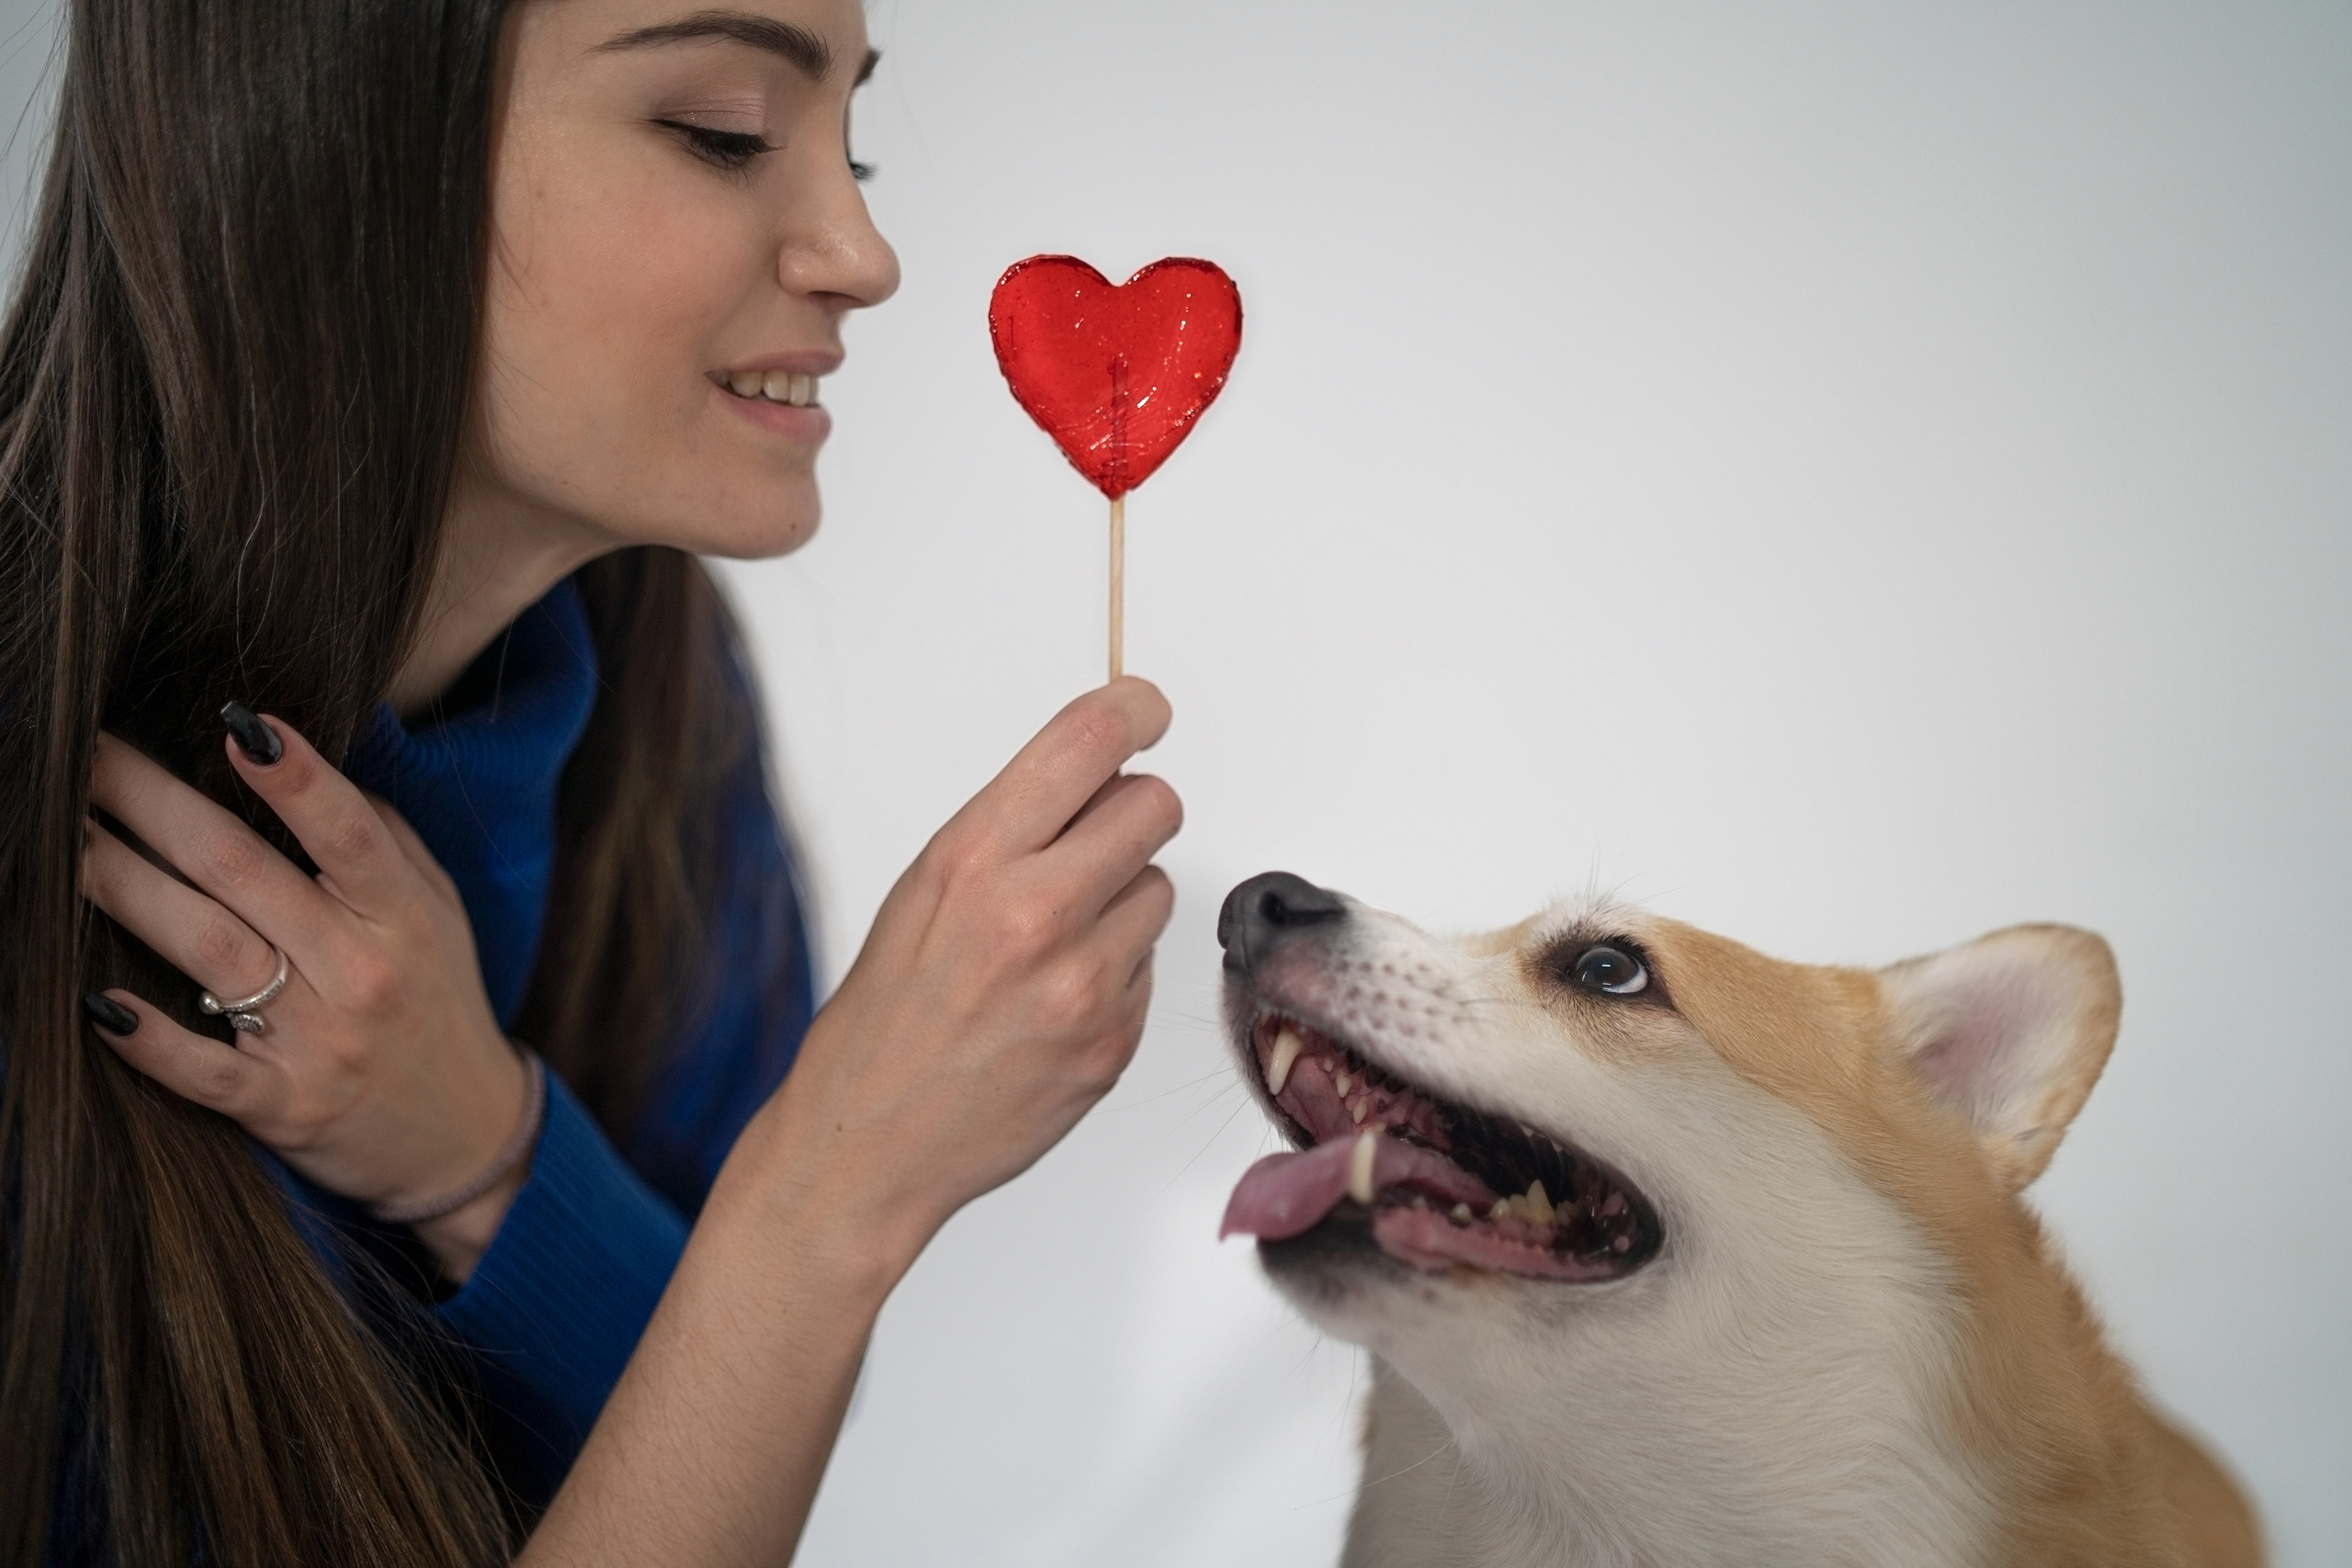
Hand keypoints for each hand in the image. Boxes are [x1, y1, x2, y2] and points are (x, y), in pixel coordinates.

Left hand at [79, 716, 529, 1279]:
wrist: (468, 1136)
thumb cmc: (440, 1003)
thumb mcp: (439, 914)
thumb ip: (382, 840)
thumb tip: (299, 764)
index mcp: (403, 914)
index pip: (351, 833)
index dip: (297, 779)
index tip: (238, 724)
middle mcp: (362, 971)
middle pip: (244, 873)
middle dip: (156, 805)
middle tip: (90, 755)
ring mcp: (321, 1042)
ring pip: (209, 950)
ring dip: (126, 889)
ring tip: (65, 843)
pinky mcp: (284, 1108)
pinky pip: (205, 1072)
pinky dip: (149, 1040)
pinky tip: (94, 1000)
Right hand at [733, 677, 1182, 1266]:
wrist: (870, 1143)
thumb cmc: (886, 1014)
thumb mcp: (922, 891)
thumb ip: (1013, 827)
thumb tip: (1100, 765)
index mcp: (974, 859)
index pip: (1090, 742)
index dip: (1133, 709)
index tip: (1146, 708)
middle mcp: (1035, 913)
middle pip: (1155, 804)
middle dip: (1132, 811)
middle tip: (1092, 843)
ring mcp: (1083, 982)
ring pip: (1158, 886)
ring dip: (1123, 899)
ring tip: (1054, 943)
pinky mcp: (1113, 1040)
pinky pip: (1148, 965)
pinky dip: (1116, 971)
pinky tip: (1054, 1001)